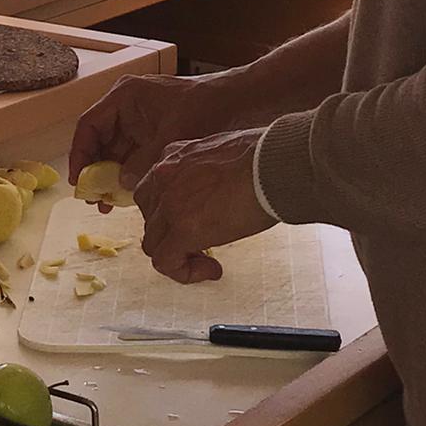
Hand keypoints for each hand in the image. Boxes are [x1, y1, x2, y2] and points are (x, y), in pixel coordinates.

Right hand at [68, 72, 266, 208]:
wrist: (239, 101)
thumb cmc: (206, 106)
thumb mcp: (172, 134)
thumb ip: (144, 159)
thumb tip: (122, 184)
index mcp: (125, 97)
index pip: (89, 125)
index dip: (79, 153)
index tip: (79, 180)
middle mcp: (127, 108)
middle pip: (99, 141)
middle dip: (95, 171)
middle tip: (94, 199)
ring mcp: (140, 122)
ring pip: (115, 153)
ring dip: (110, 177)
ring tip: (108, 205)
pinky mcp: (153, 135)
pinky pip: (132, 157)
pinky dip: (128, 175)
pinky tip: (127, 197)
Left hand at [136, 129, 274, 284]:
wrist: (275, 163)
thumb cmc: (264, 156)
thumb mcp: (222, 153)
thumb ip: (206, 171)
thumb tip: (217, 189)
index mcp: (173, 156)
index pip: (153, 191)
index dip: (170, 213)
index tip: (195, 221)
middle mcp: (163, 177)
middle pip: (151, 219)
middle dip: (171, 236)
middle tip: (200, 245)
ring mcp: (170, 204)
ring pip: (153, 243)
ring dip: (177, 256)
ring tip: (207, 261)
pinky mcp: (183, 230)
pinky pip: (165, 262)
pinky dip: (183, 272)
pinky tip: (212, 270)